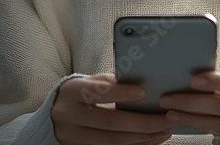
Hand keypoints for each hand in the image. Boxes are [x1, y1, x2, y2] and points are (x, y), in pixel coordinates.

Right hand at [52, 73, 175, 144]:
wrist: (52, 117)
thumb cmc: (79, 95)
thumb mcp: (88, 83)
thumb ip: (108, 82)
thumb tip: (139, 81)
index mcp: (72, 92)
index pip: (98, 92)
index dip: (121, 93)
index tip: (144, 92)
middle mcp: (69, 116)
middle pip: (109, 123)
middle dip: (142, 122)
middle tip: (167, 119)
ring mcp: (73, 137)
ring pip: (112, 142)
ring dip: (143, 138)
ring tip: (165, 131)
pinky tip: (152, 141)